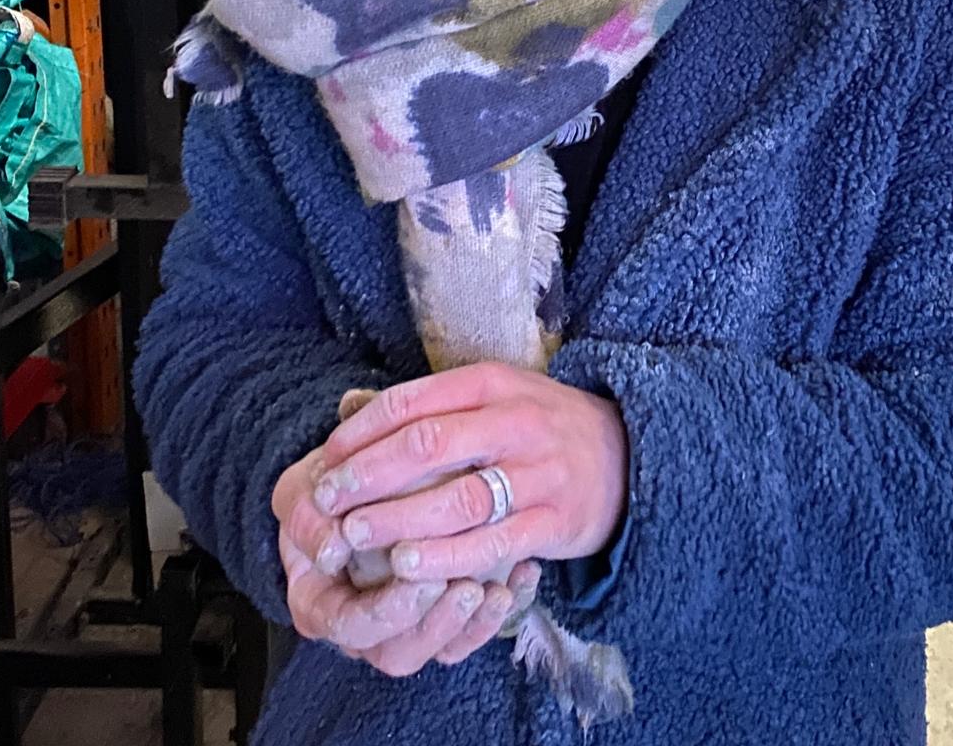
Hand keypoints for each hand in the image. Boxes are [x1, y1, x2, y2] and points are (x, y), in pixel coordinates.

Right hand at [273, 454, 540, 673]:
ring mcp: (409, 622)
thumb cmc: (326, 486)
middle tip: (465, 587)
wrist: (355, 476)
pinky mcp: (447, 609)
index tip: (410, 572)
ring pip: (441, 650)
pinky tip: (525, 572)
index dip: (381, 609)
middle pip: (399, 652)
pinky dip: (504, 605)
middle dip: (435, 624)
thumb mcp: (303, 492)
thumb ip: (308, 518)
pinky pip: (476, 628)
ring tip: (497, 590)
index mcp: (321, 606)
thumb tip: (331, 548)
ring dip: (471, 624)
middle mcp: (364, 627)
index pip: (349, 626)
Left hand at [304, 362, 628, 583]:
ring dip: (400, 518)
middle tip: (328, 500)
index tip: (326, 458)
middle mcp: (515, 423)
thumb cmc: (538, 425)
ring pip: (458, 498)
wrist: (626, 454)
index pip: (413, 401)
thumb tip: (348, 406)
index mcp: (492, 384)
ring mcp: (538, 474)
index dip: (362, 431)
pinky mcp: (554, 522)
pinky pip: (493, 544)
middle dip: (369, 474)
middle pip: (429, 446)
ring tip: (356, 534)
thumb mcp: (490, 396)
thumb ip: (427, 404)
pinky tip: (409, 567)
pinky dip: (447, 558)